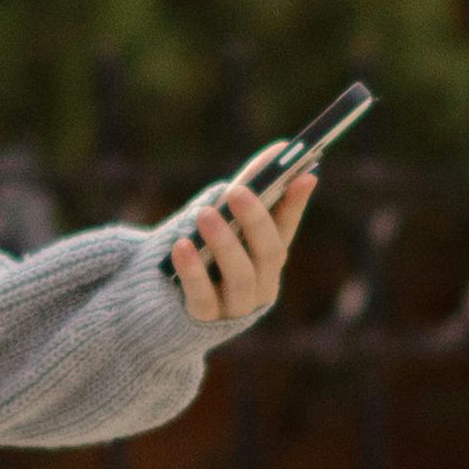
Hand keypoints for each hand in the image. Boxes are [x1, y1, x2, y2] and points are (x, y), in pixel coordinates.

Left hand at [166, 164, 313, 329]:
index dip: (295, 202)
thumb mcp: (223, 217)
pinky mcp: (204, 319)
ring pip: (241, 276)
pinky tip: (182, 246)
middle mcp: (261, 282)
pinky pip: (202, 298)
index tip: (302, 174)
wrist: (166, 303)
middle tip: (236, 191)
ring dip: (225, 244)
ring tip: (206, 215)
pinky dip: (193, 272)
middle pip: (269, 253)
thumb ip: (248, 186)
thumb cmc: (204, 252)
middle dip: (255, 221)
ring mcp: (235, 305)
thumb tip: (281, 149)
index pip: (286, 226)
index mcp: (269, 256)